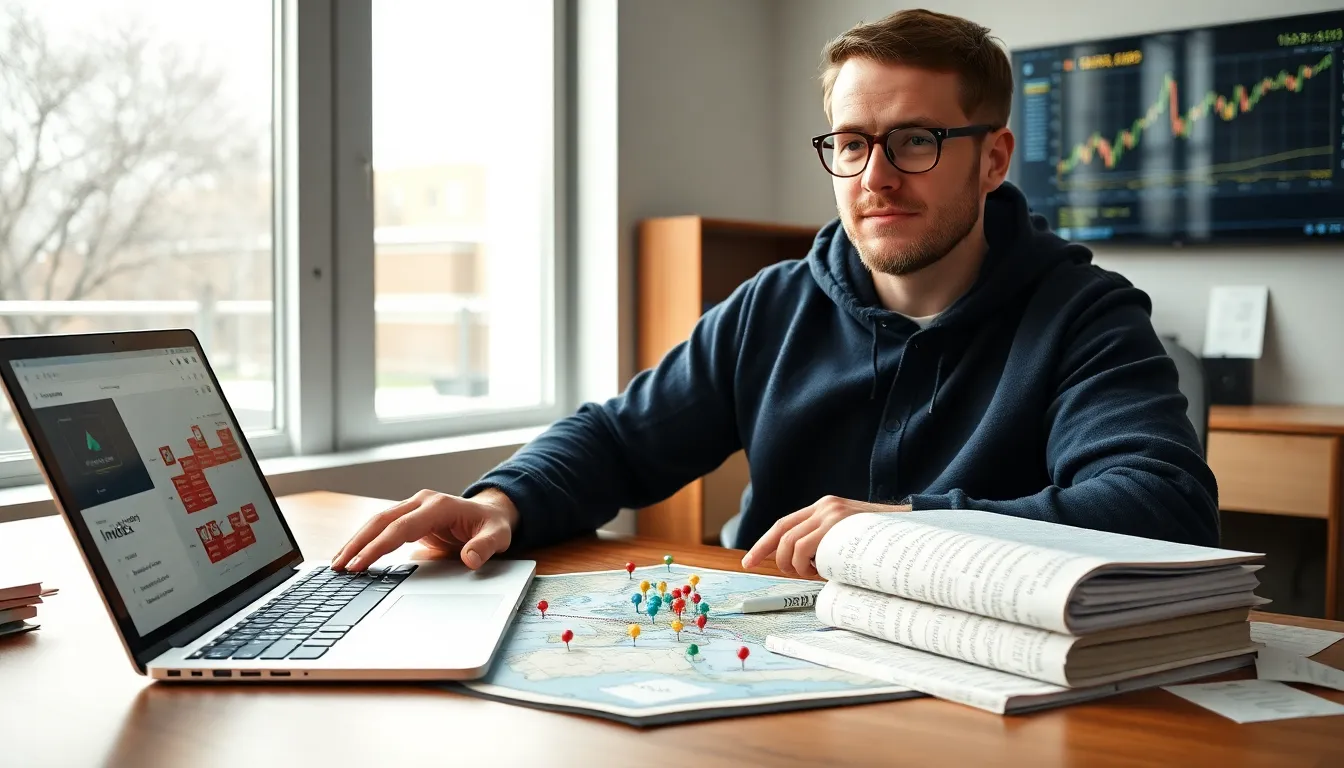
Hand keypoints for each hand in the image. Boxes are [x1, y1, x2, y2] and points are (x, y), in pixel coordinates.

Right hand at [331, 488, 519, 571]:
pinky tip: (352, 556)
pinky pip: (382, 527)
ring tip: (337, 564)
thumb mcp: (497, 536)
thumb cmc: (492, 525)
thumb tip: (470, 559)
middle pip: (380, 521)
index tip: (360, 564)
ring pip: (376, 522)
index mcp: (438, 506)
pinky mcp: (408, 517)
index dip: (379, 546)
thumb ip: (485, 547)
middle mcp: (421, 502)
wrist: (491, 513)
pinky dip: (365, 540)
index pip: (401, 527)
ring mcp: (412, 507)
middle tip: (338, 567)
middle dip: (357, 543)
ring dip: (356, 542)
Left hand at [740, 496, 909, 576]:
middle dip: (771, 557)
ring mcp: (831, 513)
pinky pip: (804, 547)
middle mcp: (825, 506)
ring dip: (795, 566)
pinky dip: (804, 565)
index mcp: (825, 508)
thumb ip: (828, 545)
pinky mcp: (838, 523)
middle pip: (781, 533)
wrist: (917, 528)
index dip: (763, 544)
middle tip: (782, 573)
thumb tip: (805, 569)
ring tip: (815, 573)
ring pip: (791, 544)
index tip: (749, 562)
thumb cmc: (884, 543)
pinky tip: (821, 571)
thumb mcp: (850, 540)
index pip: (784, 525)